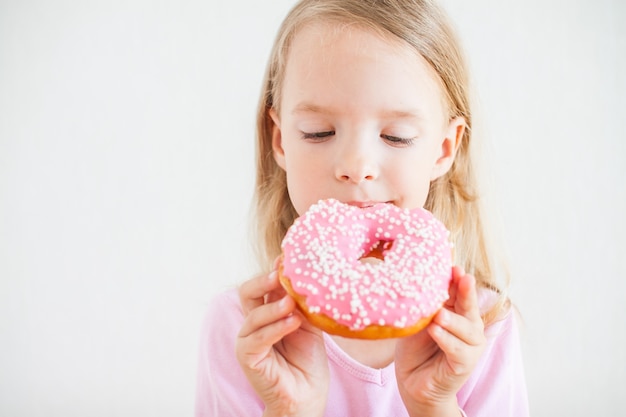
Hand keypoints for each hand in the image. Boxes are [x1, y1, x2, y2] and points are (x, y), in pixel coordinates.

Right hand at [235, 266, 328, 416]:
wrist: (307, 396)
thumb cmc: (307, 362)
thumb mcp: (309, 325)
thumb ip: (303, 304)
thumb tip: (307, 276)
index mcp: (267, 313)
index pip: (264, 285)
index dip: (274, 271)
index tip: (288, 258)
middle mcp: (254, 323)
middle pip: (247, 292)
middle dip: (264, 280)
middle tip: (281, 274)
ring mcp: (248, 340)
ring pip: (253, 314)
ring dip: (274, 307)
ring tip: (292, 303)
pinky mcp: (247, 357)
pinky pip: (257, 337)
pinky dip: (275, 327)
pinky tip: (292, 322)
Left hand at [395, 266, 485, 416]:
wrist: (412, 383)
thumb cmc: (415, 350)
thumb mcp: (418, 322)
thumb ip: (425, 307)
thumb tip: (419, 282)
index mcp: (457, 313)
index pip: (460, 292)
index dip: (458, 279)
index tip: (454, 265)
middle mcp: (468, 327)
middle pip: (469, 306)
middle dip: (466, 291)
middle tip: (461, 277)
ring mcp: (469, 347)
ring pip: (467, 329)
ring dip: (453, 320)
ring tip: (439, 314)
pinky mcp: (464, 364)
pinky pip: (458, 350)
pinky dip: (447, 339)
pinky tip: (436, 331)